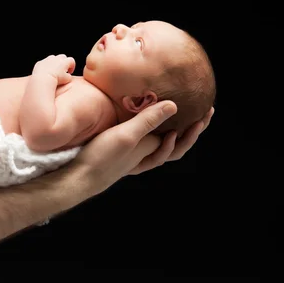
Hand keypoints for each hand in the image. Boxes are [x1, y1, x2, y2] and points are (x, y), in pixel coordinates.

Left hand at [32, 54, 75, 84]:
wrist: (43, 79)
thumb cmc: (56, 79)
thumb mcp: (67, 79)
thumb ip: (69, 76)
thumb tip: (67, 75)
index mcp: (65, 61)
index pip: (71, 61)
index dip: (72, 67)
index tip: (70, 72)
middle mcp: (57, 58)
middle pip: (63, 57)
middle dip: (63, 63)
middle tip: (62, 70)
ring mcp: (48, 59)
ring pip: (53, 58)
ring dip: (54, 63)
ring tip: (54, 71)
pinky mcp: (40, 62)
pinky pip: (44, 62)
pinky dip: (46, 66)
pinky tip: (46, 72)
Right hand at [72, 102, 212, 194]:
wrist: (76, 177)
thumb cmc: (101, 159)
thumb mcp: (126, 136)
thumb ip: (148, 120)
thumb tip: (174, 105)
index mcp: (151, 151)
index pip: (182, 142)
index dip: (196, 128)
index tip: (207, 111)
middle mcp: (145, 155)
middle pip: (176, 144)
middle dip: (191, 129)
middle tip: (204, 112)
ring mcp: (132, 155)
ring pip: (160, 143)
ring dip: (174, 130)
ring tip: (180, 115)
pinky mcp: (119, 151)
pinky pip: (143, 140)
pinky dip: (153, 130)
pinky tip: (147, 120)